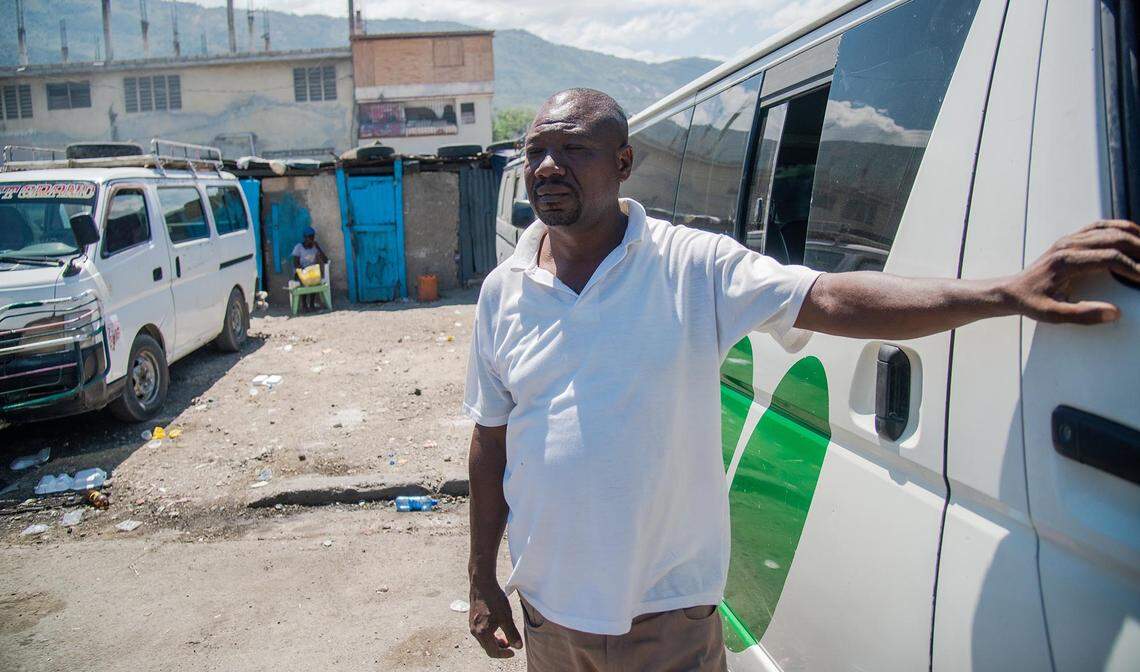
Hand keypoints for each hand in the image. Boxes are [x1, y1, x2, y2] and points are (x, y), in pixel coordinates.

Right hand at [469, 579, 522, 657]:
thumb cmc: (494, 600)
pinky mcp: (472, 620)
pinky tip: (497, 628)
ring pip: (484, 640)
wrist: (482, 584)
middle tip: (511, 644)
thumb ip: (512, 633)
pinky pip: (481, 633)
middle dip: (500, 648)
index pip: (493, 652)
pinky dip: (490, 635)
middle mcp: (475, 632)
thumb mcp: (506, 617)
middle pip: (488, 647)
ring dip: (495, 642)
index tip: (513, 652)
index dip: (504, 654)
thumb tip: (518, 646)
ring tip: (506, 637)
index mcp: (482, 633)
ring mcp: (472, 626)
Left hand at [1005, 220, 1139, 323]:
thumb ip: (1083, 315)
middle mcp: (1068, 245)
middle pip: (1114, 239)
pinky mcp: (1071, 238)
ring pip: (1110, 229)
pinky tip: (1136, 236)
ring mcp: (1070, 239)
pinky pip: (1100, 226)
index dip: (1133, 268)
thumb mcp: (1053, 315)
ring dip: (1134, 237)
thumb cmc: (1032, 302)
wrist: (1013, 290)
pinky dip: (1121, 228)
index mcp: (1066, 262)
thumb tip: (1114, 312)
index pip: (1109, 258)